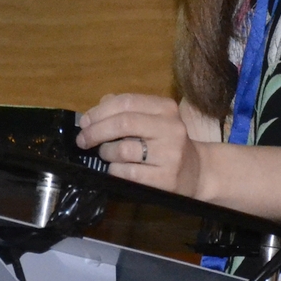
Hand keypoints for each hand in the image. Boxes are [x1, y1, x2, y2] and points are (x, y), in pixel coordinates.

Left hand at [76, 93, 203, 196]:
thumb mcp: (153, 120)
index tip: (85, 122)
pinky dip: (114, 170)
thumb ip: (127, 111)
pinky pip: (127, 172)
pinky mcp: (165, 178)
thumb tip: (97, 109)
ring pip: (122, 149)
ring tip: (106, 154)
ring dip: (106, 152)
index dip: (99, 111)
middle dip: (95, 132)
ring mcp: (170, 154)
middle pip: (123, 123)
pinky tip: (116, 169)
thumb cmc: (167, 143)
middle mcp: (171, 128)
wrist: (197, 172)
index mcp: (166, 108)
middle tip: (83, 140)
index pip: (126, 102)